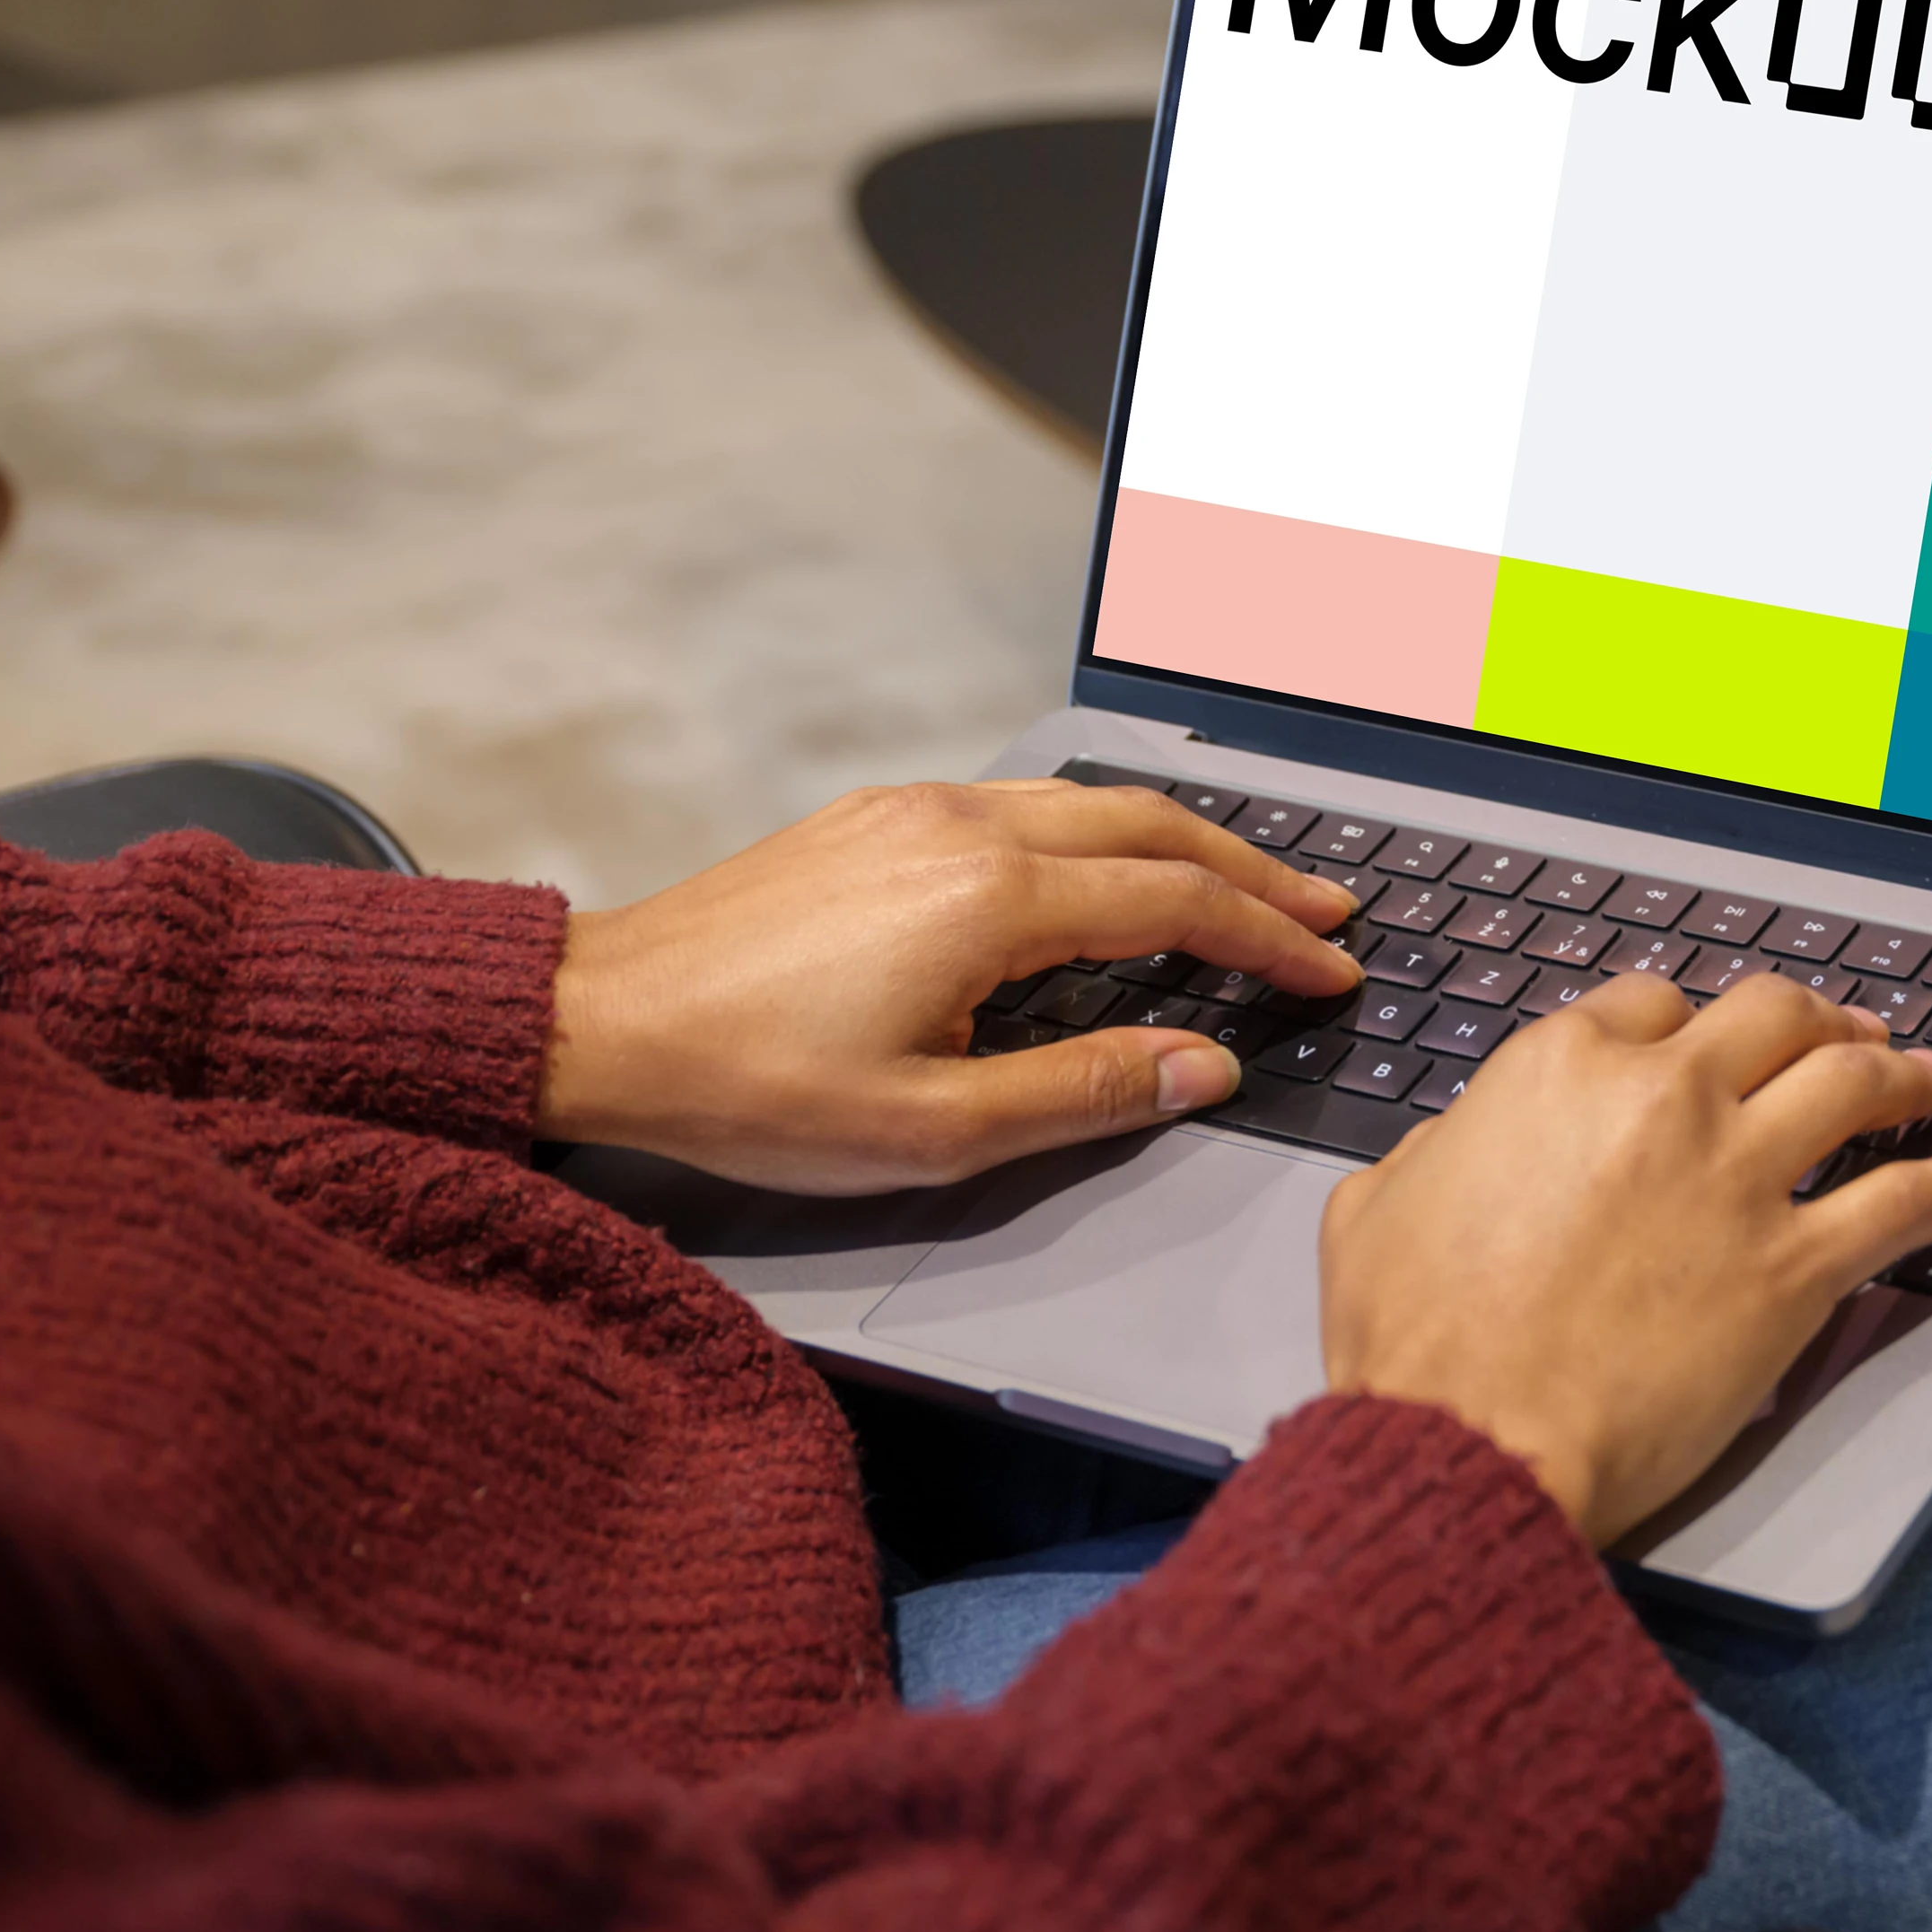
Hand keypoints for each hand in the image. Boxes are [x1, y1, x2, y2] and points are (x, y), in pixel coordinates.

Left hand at [540, 780, 1362, 1194]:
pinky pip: (1024, 804)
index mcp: (993, 899)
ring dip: (1181, 842)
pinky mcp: (873, 817)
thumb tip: (1206, 1067)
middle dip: (1254, 869)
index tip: (1331, 968)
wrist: (599, 1021)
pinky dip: (1103, 832)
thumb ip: (1089, 1090)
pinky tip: (1112, 872)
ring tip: (1243, 885)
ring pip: (1090, 803)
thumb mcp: (934, 1128)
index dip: (1270, 940)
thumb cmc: (750, 1086)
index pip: (1179, 904)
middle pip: (1154, 827)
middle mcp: (964, 828)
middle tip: (1327, 908)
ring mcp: (914, 811)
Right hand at [1319, 971, 1931, 1544]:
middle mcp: (1662, 1098)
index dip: (1686, 1025)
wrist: (1473, 1437)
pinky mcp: (1795, 1267)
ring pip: (1852, 1083)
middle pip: (1770, 1016)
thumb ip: (1434, 1153)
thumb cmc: (1415, 1343)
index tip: (1704, 1046)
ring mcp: (1739, 1176)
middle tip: (1842, 1033)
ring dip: (1900, 1072)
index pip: (1650, 1007)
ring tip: (1928, 1081)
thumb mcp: (1376, 1207)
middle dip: (1813, 1017)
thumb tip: (1455, 1150)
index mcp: (1559, 1067)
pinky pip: (1908, 1201)